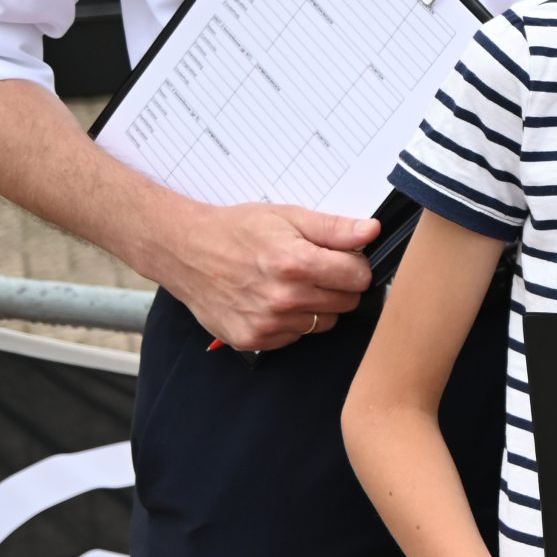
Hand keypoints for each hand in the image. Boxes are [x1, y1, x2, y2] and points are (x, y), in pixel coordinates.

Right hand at [142, 199, 375, 349]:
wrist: (185, 251)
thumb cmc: (237, 230)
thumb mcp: (288, 217)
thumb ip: (335, 228)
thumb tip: (371, 232)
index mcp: (296, 264)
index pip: (359, 277)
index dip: (355, 265)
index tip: (342, 258)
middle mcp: (283, 299)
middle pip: (346, 302)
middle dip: (338, 284)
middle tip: (314, 268)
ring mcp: (267, 323)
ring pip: (324, 322)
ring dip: (317, 305)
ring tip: (290, 283)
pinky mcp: (252, 340)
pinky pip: (296, 337)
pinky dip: (292, 322)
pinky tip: (272, 300)